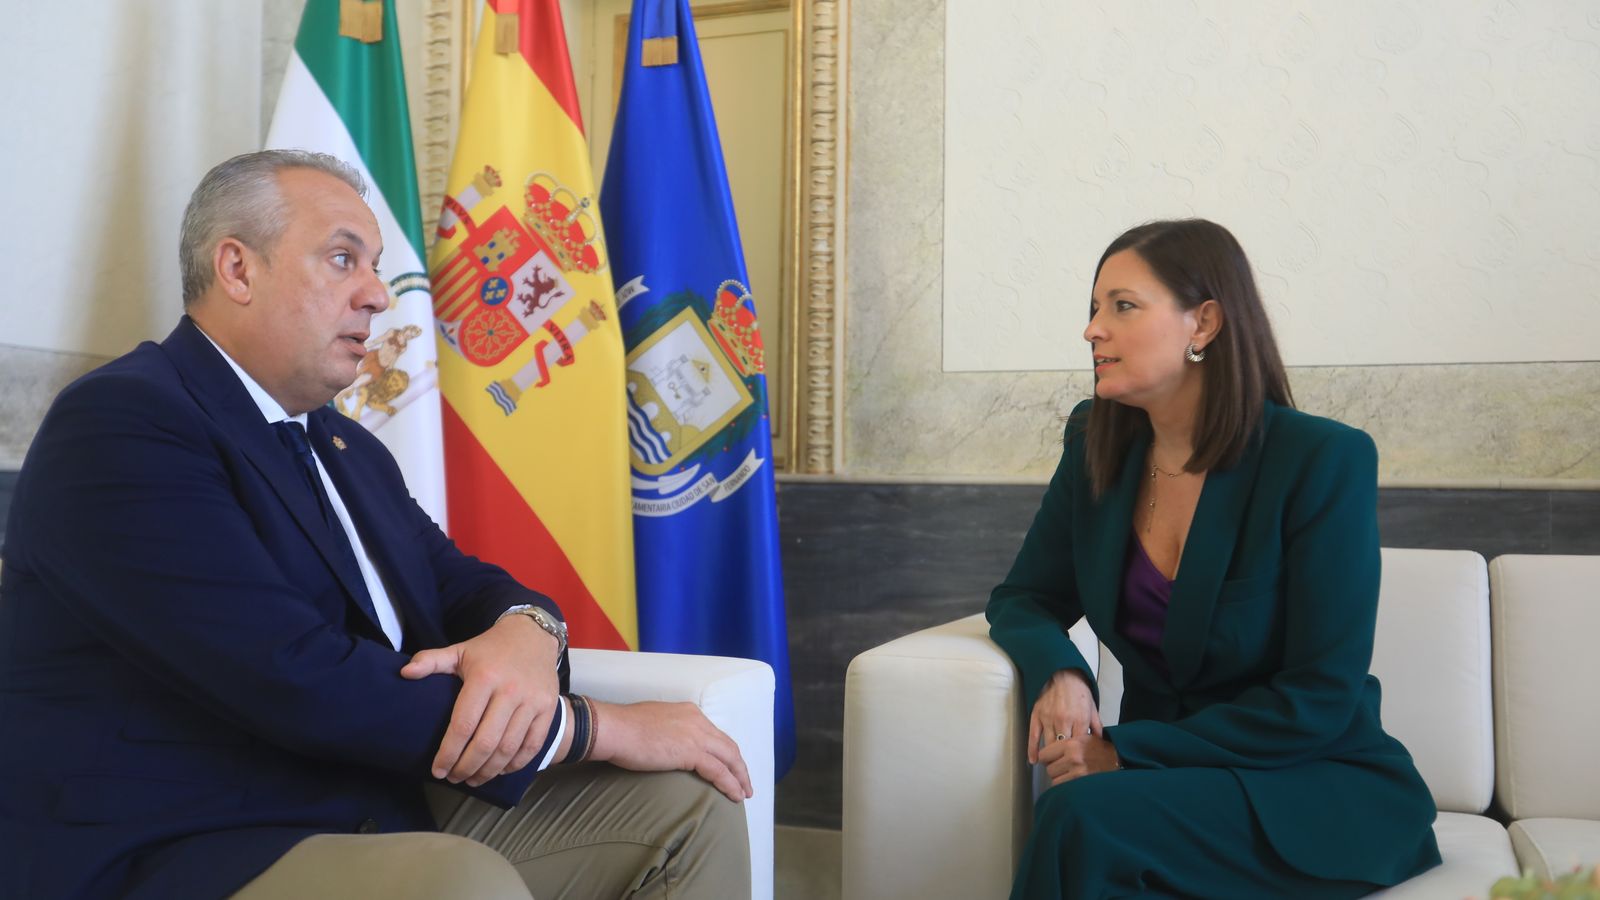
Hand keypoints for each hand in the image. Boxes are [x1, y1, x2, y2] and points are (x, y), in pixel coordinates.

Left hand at [400, 614, 561, 786]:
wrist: (533, 635)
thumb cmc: (491, 648)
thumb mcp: (460, 650)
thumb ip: (431, 660)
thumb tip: (404, 672)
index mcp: (484, 677)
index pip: (463, 725)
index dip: (449, 752)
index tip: (438, 770)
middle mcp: (510, 691)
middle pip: (486, 743)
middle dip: (467, 767)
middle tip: (454, 778)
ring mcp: (532, 701)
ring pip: (509, 749)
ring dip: (489, 771)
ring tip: (473, 779)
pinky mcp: (548, 708)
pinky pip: (532, 745)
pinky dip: (515, 764)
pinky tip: (500, 770)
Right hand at [589, 700, 752, 802]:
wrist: (614, 728)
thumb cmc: (624, 728)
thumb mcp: (653, 723)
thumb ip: (667, 731)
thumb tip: (667, 745)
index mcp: (689, 712)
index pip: (715, 735)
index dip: (726, 752)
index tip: (730, 766)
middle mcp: (697, 720)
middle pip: (728, 746)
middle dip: (739, 766)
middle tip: (745, 783)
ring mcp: (696, 735)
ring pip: (729, 758)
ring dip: (739, 778)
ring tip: (743, 794)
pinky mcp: (691, 752)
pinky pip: (718, 771)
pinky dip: (730, 784)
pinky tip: (734, 795)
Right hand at [1028, 668, 1101, 764]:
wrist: (1063, 675)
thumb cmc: (1079, 692)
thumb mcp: (1092, 708)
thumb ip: (1097, 727)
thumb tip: (1100, 744)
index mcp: (1079, 719)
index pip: (1079, 746)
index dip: (1078, 757)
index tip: (1078, 766)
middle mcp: (1063, 720)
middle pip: (1063, 748)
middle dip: (1064, 760)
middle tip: (1064, 771)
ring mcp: (1048, 718)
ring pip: (1048, 744)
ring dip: (1050, 757)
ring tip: (1052, 768)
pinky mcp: (1037, 715)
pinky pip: (1033, 736)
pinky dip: (1032, 749)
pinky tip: (1033, 760)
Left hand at [1039, 732, 1120, 785]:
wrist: (1118, 759)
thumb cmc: (1100, 748)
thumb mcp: (1082, 737)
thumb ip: (1064, 742)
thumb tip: (1046, 750)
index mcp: (1071, 744)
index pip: (1044, 754)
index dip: (1046, 758)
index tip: (1050, 759)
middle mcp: (1073, 758)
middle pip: (1048, 769)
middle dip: (1053, 769)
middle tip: (1062, 767)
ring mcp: (1078, 772)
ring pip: (1055, 780)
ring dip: (1059, 779)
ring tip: (1068, 774)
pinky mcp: (1082, 784)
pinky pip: (1064, 788)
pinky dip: (1065, 786)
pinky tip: (1073, 780)